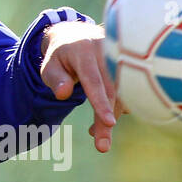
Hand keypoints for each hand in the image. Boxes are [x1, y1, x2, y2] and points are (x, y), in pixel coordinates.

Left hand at [39, 21, 126, 152]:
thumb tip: (62, 95)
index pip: (94, 80)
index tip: (109, 122)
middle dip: (107, 121)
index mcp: (84, 50)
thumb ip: (55, 78)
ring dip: (110, 118)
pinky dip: (117, 110)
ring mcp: (122, 59)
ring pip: (123, 95)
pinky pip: (128, 94)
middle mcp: (108, 52)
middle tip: (102, 147)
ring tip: (94, 133)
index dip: (101, 102)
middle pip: (111, 92)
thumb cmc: (61, 55)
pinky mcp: (131, 68)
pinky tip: (103, 118)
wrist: (78, 34)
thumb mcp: (49, 64)